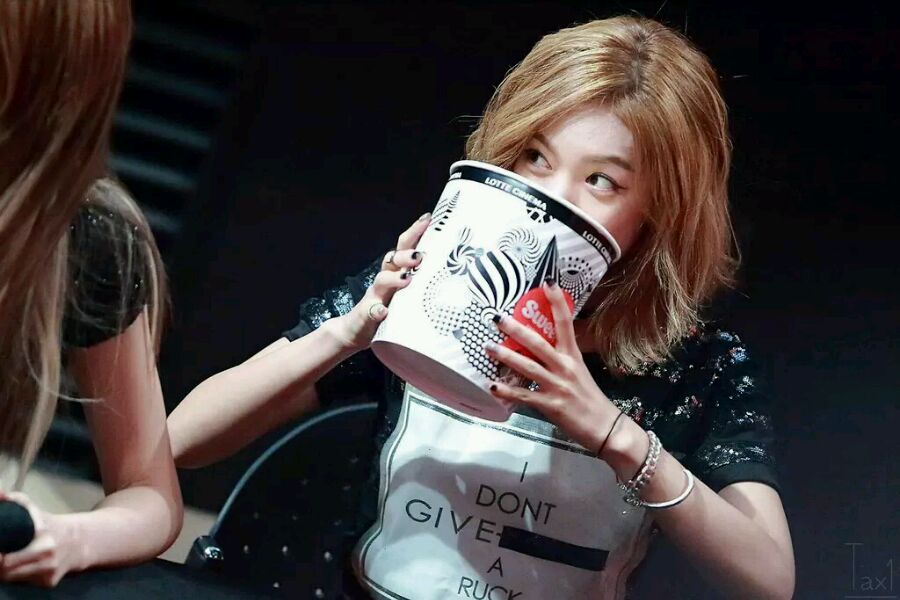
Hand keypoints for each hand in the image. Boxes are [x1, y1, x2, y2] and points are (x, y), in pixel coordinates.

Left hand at [0, 492, 82, 587]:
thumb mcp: (34, 510)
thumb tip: (1, 495)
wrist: (80, 541)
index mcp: (40, 531)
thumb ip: (16, 501)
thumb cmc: (51, 526)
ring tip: (10, 561)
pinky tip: (25, 567)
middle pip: (5, 569)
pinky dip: (19, 577)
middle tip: (1, 556)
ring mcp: (48, 568)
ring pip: (12, 578)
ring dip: (6, 572)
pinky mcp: (50, 581)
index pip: (5, 555)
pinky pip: (24, 582)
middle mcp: (46, 551)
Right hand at [329, 212, 430, 351]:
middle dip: (405, 254)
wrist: (357, 330)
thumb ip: (425, 284)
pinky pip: (371, 312)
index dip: (415, 233)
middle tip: (419, 256)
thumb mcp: (409, 295)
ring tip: (406, 279)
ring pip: (381, 281)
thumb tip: (455, 274)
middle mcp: (386, 281)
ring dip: (393, 278)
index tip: (428, 219)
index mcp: (397, 273)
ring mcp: (376, 296)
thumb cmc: (390, 311)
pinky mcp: (368, 315)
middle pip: (393, 259)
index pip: (405, 247)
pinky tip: (383, 311)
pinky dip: (377, 310)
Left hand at [484, 278, 641, 465]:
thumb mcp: (578, 371)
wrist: (606, 427)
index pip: (565, 323)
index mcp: (573, 355)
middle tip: (498, 317)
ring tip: (488, 347)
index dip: (557, 302)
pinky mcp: (550, 405)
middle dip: (517, 328)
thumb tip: (536, 345)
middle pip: (538, 342)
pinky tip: (492, 386)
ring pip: (528, 366)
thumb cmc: (590, 398)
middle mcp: (565, 366)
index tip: (547, 283)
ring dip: (506, 356)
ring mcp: (557, 385)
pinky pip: (524, 396)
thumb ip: (559, 358)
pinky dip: (507, 391)